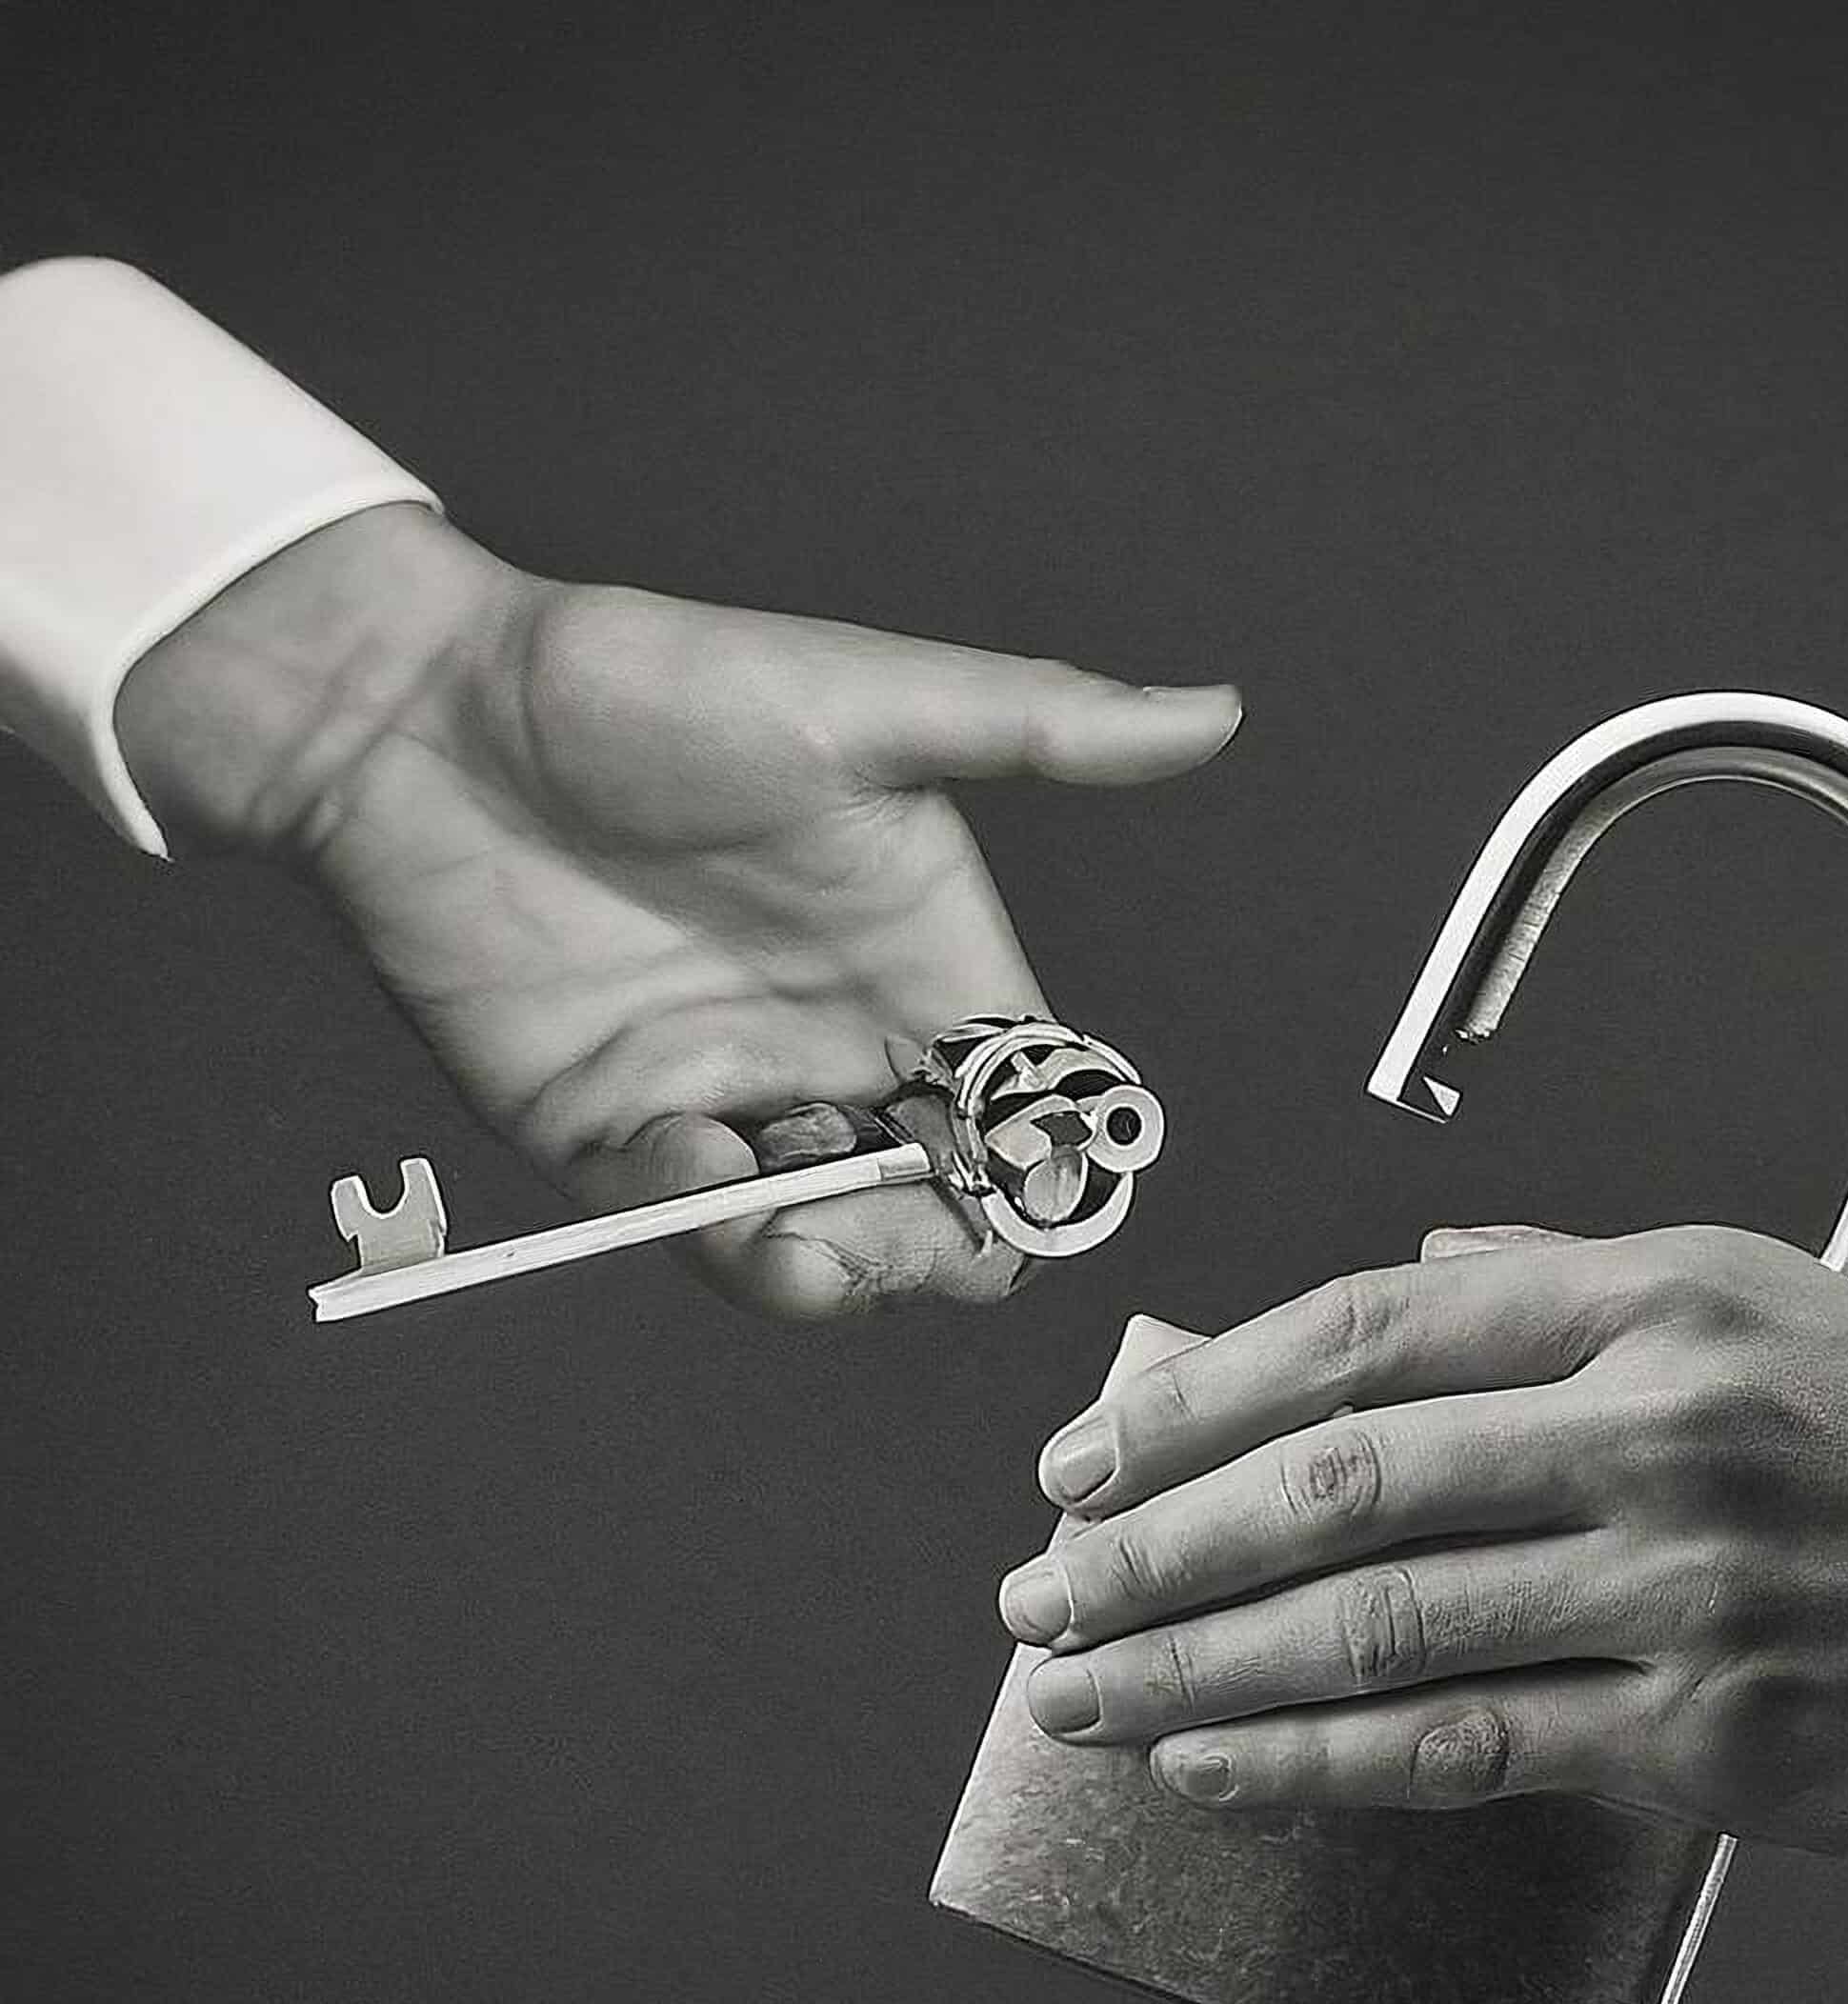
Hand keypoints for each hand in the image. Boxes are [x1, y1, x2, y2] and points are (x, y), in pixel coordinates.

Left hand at [117, 505, 1239, 1316]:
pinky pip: (691, 1228)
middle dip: (929, 1247)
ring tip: (784, 1235)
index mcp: (931, 965)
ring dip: (825, 1265)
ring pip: (827, 1244)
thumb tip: (1211, 713)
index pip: (1032, 1115)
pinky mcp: (622, 1137)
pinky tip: (677, 1158)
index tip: (1010, 1168)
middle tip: (864, 1221)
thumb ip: (1036, 728)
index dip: (1045, 1170)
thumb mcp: (859, 702)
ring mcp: (736, 1099)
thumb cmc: (652, 685)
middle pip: (942, 1210)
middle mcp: (847, 1048)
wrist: (427, 716)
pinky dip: (702, 1227)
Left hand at [999, 1226, 1847, 1857]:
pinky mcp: (1708, 1738)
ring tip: (1079, 1690)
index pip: (1361, 1334)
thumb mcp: (1791, 1290)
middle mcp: (1651, 1433)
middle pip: (1335, 1484)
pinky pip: (1467, 1750)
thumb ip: (1582, 1276)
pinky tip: (1221, 1765)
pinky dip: (1322, 1763)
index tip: (1091, 1453)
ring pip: (1374, 1627)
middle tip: (1039, 1587)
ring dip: (1196, 1666)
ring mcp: (1677, 1591)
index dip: (1197, 1396)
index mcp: (1654, 1303)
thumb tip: (1423, 1277)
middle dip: (1153, 1544)